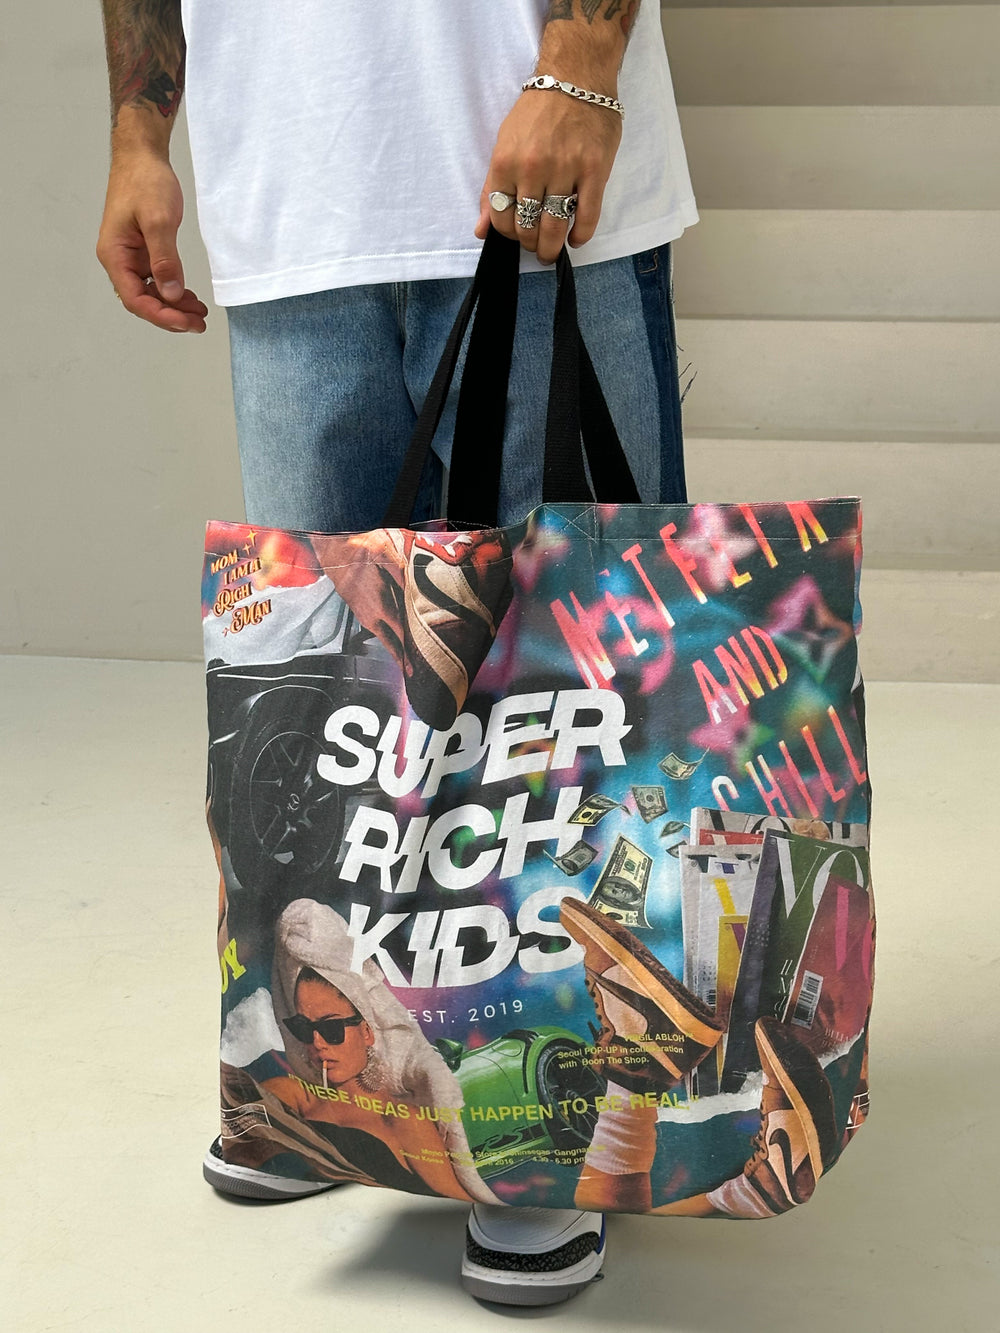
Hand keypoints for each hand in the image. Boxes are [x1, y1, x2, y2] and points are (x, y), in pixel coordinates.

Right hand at [96, 150, 207, 332]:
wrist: (142, 157)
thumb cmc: (145, 181)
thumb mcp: (159, 219)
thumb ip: (165, 258)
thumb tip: (170, 293)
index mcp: (114, 255)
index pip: (135, 299)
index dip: (160, 315)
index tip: (186, 323)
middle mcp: (119, 260)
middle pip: (143, 301)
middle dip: (171, 316)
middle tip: (200, 323)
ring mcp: (131, 257)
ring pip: (151, 294)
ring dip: (175, 307)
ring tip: (200, 314)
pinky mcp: (143, 252)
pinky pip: (157, 280)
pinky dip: (174, 291)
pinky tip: (190, 297)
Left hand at [475, 88, 622, 264]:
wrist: (577, 77)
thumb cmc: (538, 111)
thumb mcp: (504, 144)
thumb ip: (492, 189)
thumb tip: (481, 230)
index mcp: (506, 163)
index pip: (501, 218)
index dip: (507, 234)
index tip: (517, 233)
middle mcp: (533, 169)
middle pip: (527, 227)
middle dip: (529, 244)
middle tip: (536, 246)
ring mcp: (565, 170)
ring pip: (554, 227)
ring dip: (551, 247)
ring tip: (551, 251)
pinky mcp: (594, 171)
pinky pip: (587, 217)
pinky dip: (580, 235)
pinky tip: (575, 238)